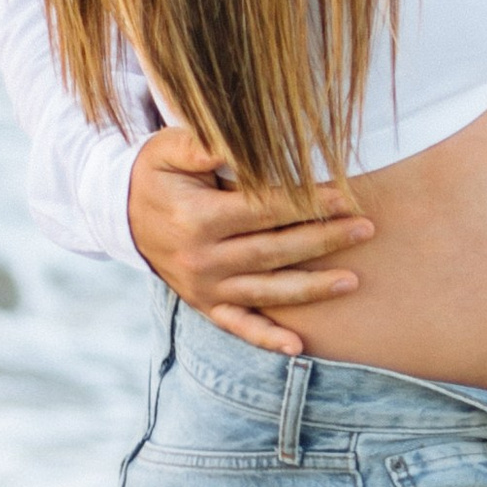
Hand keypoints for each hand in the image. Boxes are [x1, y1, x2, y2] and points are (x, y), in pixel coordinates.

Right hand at [127, 124, 371, 355]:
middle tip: (365, 228)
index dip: (305, 203)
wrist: (121, 214)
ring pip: (266, 291)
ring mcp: (204, 288)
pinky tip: (298, 347)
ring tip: (353, 281)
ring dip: (312, 288)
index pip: (262, 211)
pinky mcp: (204, 305)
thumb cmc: (156, 174)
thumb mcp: (168, 150)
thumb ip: (202, 144)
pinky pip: (238, 327)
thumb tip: (235, 139)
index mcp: (196, 219)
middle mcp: (201, 260)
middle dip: (323, 240)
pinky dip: (267, 339)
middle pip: (273, 252)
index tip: (343, 195)